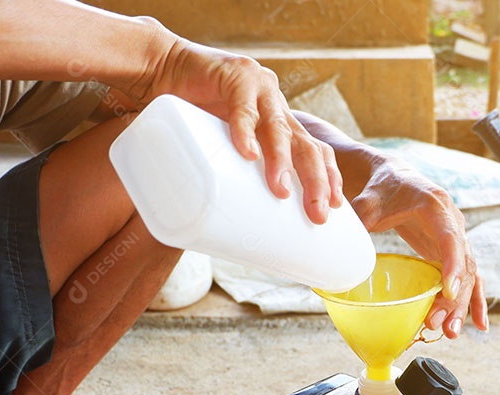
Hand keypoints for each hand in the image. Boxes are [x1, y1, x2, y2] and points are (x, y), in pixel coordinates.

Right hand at [129, 33, 342, 222]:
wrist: (162, 67)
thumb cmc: (191, 112)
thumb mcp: (221, 144)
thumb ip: (231, 169)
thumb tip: (229, 221)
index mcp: (279, 120)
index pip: (315, 148)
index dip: (329, 176)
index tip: (337, 206)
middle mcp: (276, 104)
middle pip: (306, 145)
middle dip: (317, 181)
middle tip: (318, 213)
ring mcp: (259, 88)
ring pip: (278, 128)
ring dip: (282, 161)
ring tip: (280, 190)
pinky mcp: (234, 77)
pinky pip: (242, 108)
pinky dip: (244, 131)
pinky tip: (247, 152)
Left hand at [351, 159, 488, 337]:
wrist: (396, 179)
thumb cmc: (384, 189)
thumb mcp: (368, 200)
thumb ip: (361, 216)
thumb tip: (346, 243)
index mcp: (436, 207)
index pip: (451, 239)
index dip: (453, 266)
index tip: (449, 291)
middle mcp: (454, 223)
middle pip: (463, 264)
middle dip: (453, 298)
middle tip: (436, 324)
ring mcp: (456, 240)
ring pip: (468, 276)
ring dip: (460, 306)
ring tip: (448, 332)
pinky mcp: (452, 253)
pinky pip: (470, 279)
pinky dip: (474, 302)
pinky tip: (479, 325)